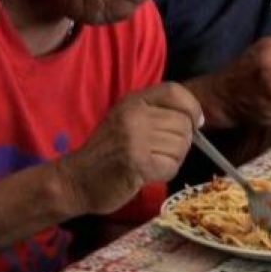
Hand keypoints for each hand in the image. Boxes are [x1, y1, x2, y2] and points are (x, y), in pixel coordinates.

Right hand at [56, 83, 200, 214]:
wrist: (75, 180)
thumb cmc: (106, 151)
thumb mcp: (127, 119)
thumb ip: (156, 112)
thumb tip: (195, 119)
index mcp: (133, 100)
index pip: (175, 91)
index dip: (192, 107)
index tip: (195, 123)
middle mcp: (134, 115)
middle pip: (183, 123)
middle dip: (182, 141)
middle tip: (163, 152)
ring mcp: (135, 138)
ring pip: (181, 146)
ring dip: (173, 159)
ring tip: (153, 162)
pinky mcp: (137, 163)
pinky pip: (171, 166)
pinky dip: (165, 173)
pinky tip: (149, 173)